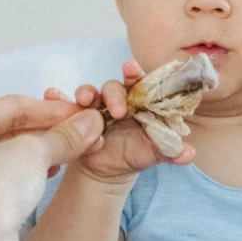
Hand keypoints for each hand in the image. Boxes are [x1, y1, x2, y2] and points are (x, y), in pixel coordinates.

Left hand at [0, 95, 104, 232]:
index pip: (11, 107)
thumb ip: (62, 136)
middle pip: (13, 129)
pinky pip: (14, 178)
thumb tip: (84, 124)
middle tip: (82, 130)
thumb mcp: (32, 153)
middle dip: (51, 130)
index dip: (50, 109)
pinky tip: (56, 169)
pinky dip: (37, 171)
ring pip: (15, 154)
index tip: (77, 113)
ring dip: (48, 150)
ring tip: (77, 147)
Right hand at [44, 60, 194, 183]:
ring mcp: (95, 106)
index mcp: (140, 101)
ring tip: (83, 100)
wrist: (109, 171)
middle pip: (114, 86)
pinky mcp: (76, 115)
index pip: (140, 82)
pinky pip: (65, 104)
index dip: (136, 73)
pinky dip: (57, 98)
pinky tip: (52, 95)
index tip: (132, 69)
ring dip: (85, 92)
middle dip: (114, 92)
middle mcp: (117, 99)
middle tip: (118, 109)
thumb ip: (171, 151)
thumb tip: (189, 154)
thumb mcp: (154, 154)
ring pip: (89, 92)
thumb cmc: (135, 154)